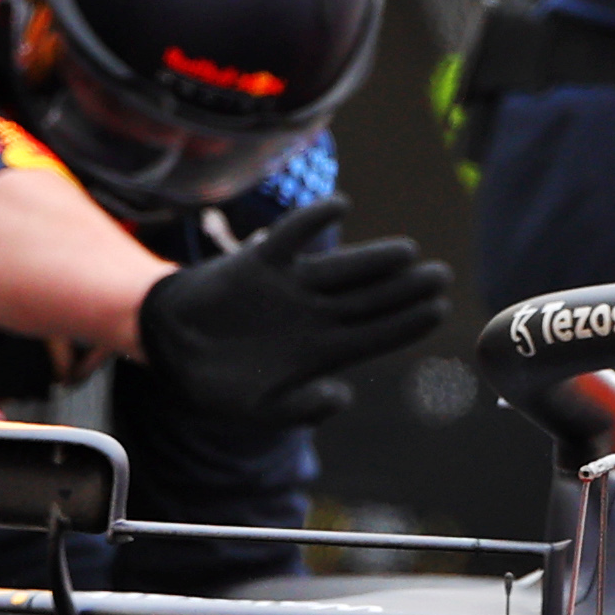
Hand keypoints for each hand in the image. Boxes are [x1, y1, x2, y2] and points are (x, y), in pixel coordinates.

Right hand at [133, 202, 452, 431]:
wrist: (174, 350)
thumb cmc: (223, 383)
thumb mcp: (262, 409)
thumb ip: (302, 409)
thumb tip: (341, 395)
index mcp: (321, 351)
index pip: (375, 334)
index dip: (407, 323)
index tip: (439, 310)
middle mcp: (314, 314)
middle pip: (369, 298)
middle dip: (405, 288)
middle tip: (441, 275)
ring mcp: (290, 287)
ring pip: (340, 269)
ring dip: (373, 260)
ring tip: (407, 252)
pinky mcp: (259, 264)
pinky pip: (290, 237)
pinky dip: (312, 220)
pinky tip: (340, 206)